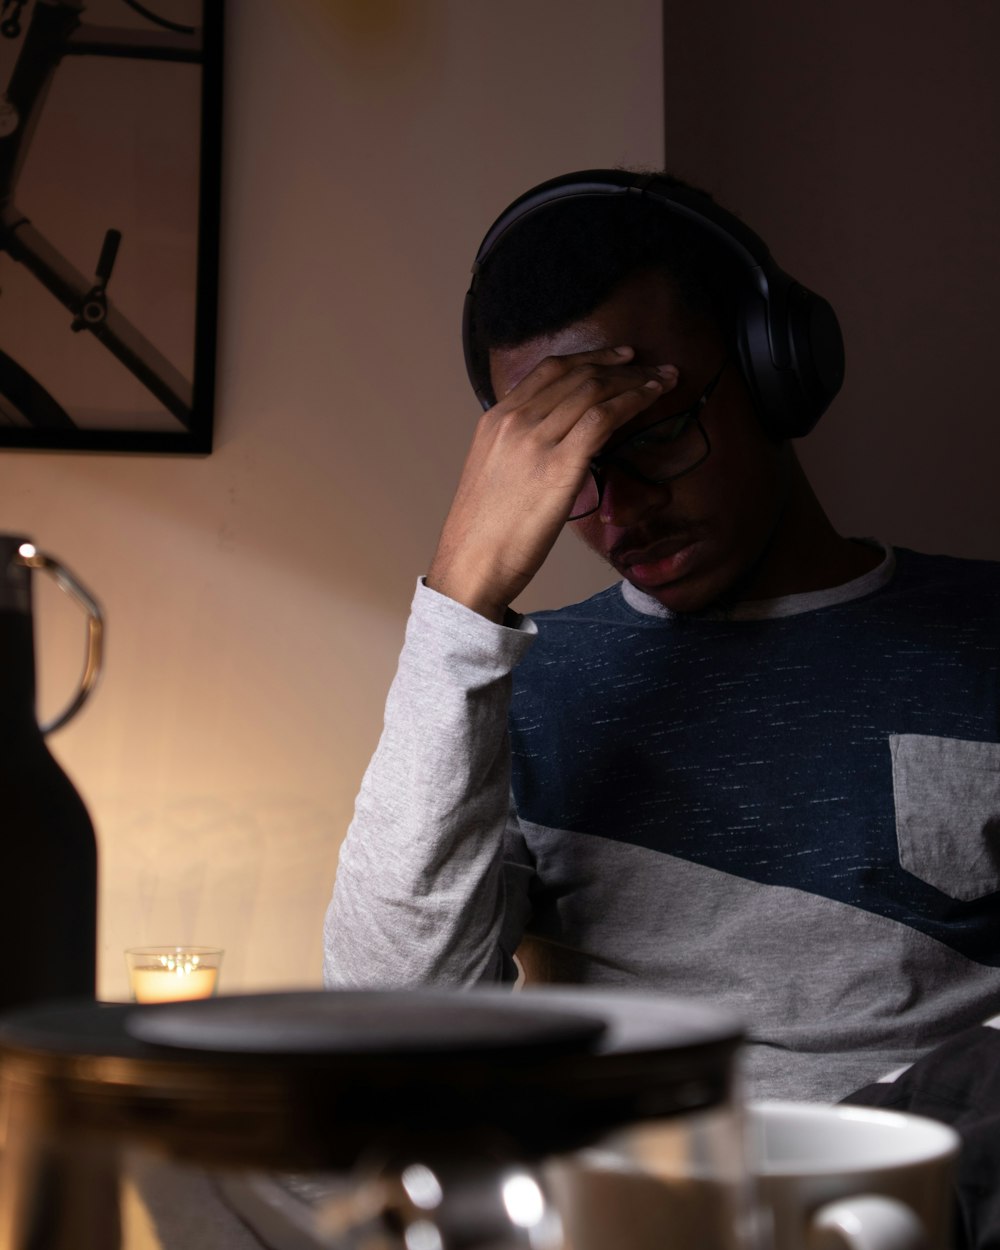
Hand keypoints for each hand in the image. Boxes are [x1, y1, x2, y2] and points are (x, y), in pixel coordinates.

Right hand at [426, 346, 677, 620]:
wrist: (471, 565)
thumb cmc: (485, 533)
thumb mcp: (494, 474)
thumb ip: (521, 448)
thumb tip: (557, 444)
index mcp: (496, 419)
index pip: (549, 370)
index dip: (590, 358)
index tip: (619, 358)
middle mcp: (514, 420)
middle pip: (576, 375)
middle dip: (621, 366)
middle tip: (654, 367)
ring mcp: (536, 440)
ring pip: (593, 390)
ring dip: (634, 381)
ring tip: (663, 381)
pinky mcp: (559, 465)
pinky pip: (603, 418)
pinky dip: (631, 402)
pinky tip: (651, 400)